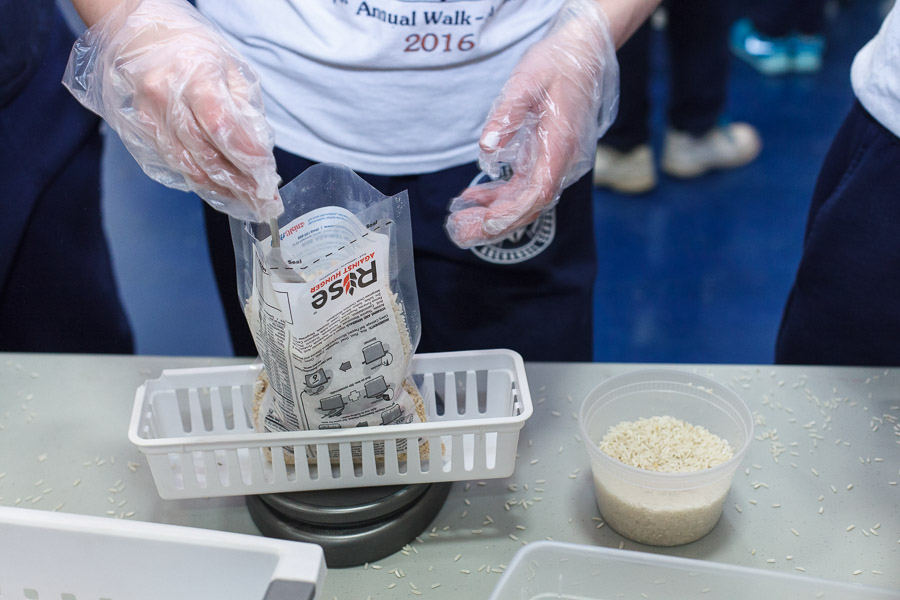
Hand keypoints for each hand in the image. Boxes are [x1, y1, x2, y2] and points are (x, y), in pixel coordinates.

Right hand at [63, 0, 281, 221]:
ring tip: (248, 202)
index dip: (245, 157)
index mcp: (194, 74)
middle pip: (206, 152)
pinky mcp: (142, 127)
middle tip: (265, 203)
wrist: (141, 32)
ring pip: (188, 164)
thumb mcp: (230, 67)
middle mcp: (166, 96)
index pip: (221, 125)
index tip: (267, 178)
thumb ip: (244, 108)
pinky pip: (174, 161)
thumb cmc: (193, 47)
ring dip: (221, 188)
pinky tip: (220, 187)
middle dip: (239, 183)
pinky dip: (200, 178)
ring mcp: (150, 114)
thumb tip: (259, 152)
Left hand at [445, 0, 618, 247]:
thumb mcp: (527, 80)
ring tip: (460, 222)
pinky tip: (473, 198)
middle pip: (530, 205)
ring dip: (493, 214)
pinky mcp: (547, 158)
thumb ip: (507, 114)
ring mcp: (556, 162)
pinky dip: (499, 197)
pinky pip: (524, 187)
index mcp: (561, 145)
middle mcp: (563, 161)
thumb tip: (487, 146)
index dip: (513, 211)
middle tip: (460, 233)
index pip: (539, 191)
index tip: (487, 222)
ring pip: (525, 201)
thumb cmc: (557, 62)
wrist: (585, 52)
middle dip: (496, 223)